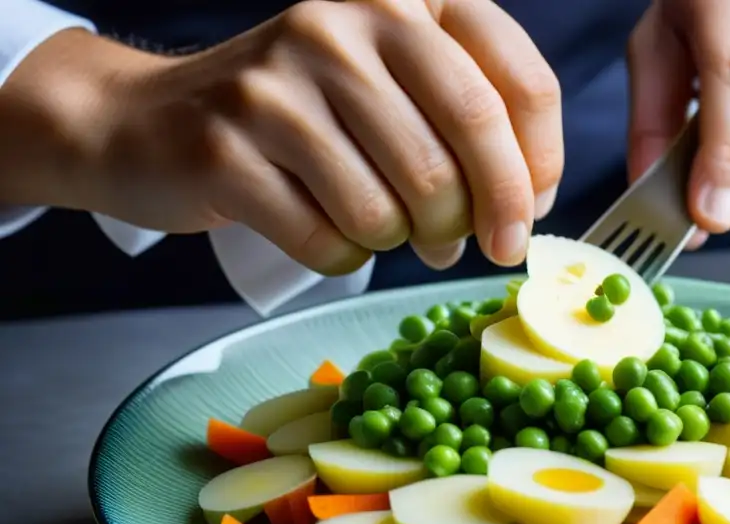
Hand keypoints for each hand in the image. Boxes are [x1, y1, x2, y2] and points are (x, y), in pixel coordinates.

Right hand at [0, 0, 562, 273]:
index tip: (527, 218)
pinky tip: (327, 235)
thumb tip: (524, 211)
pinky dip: (341, 257)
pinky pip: (329, 241)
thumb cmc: (299, 115)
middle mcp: (344, 21)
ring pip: (395, 207)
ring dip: (399, 241)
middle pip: (464, 150)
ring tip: (378, 226)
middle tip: (462, 246)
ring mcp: (280, 82)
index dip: (539, 169)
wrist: (153, 121)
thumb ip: (465, 126)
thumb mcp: (389, 88)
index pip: (517, 87)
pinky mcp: (229, 147)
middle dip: (479, 220)